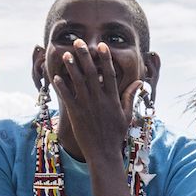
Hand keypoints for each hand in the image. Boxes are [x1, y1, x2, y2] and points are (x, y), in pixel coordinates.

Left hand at [49, 39, 135, 165]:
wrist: (104, 153)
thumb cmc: (116, 134)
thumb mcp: (127, 114)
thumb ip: (130, 96)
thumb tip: (139, 83)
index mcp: (113, 99)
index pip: (110, 74)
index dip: (105, 59)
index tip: (101, 46)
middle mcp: (100, 100)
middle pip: (92, 73)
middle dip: (85, 56)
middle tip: (79, 42)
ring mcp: (87, 106)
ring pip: (78, 82)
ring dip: (72, 67)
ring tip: (66, 54)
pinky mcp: (76, 113)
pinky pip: (67, 97)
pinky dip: (61, 87)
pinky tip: (56, 77)